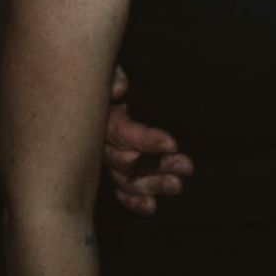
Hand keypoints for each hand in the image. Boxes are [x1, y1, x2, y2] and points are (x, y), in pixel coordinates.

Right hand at [103, 65, 192, 213]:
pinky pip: (119, 187)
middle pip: (125, 162)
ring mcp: (104, 156)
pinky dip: (133, 198)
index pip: (122, 134)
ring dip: (152, 183)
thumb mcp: (107, 69)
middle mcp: (98, 142)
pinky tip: (151, 207)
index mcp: (99, 118)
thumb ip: (112, 76)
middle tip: (185, 167)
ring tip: (178, 186)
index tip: (172, 144)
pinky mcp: (110, 166)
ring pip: (125, 177)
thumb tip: (120, 89)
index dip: (147, 140)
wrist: (90, 83)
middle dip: (157, 166)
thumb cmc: (102, 74)